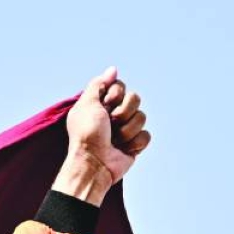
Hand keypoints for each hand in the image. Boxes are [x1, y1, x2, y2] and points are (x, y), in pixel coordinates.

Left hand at [53, 67, 151, 205]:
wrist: (93, 163)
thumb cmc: (86, 135)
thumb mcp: (87, 105)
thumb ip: (98, 84)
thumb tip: (113, 70)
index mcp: (101, 104)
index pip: (121, 86)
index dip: (115, 95)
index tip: (105, 105)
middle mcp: (114, 114)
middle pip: (135, 98)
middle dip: (122, 112)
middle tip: (109, 124)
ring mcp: (125, 129)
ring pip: (142, 117)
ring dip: (127, 130)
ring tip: (114, 140)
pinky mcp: (134, 144)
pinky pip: (146, 136)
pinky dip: (134, 143)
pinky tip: (122, 149)